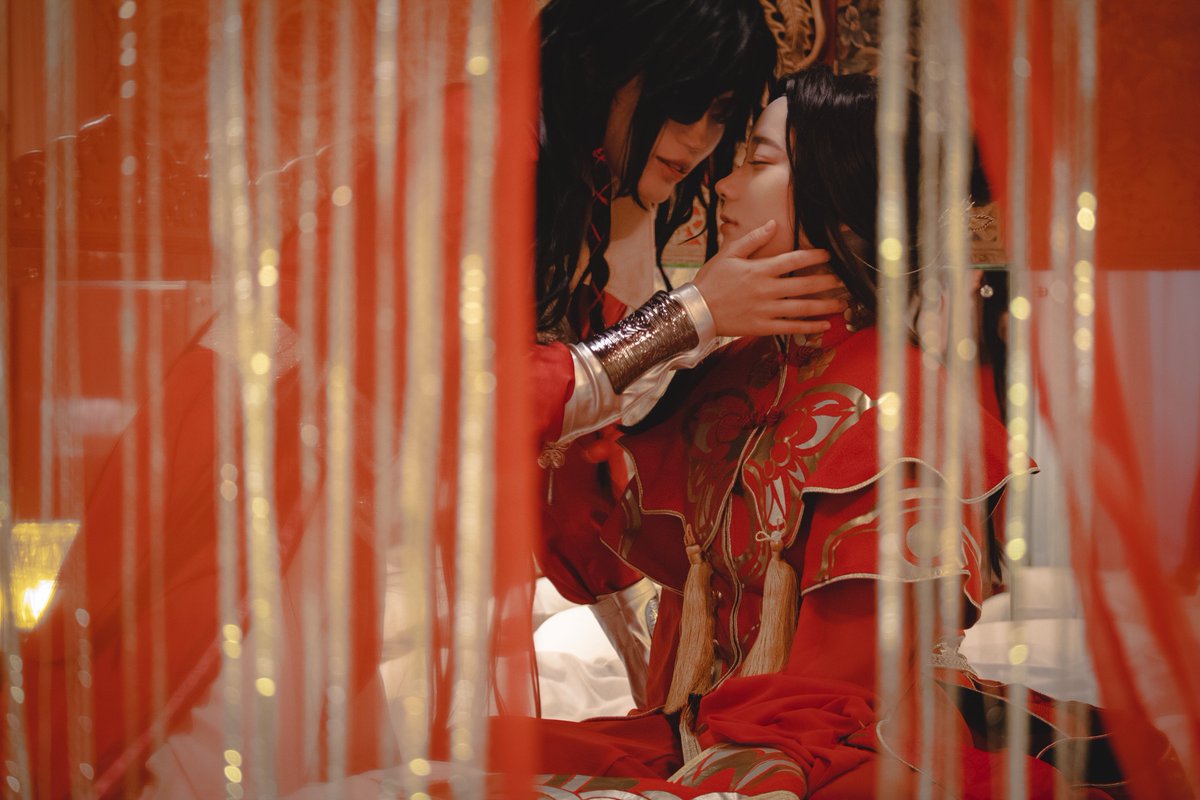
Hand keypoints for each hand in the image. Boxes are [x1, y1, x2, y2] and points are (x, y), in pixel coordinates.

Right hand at [692, 220, 848, 336]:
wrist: (695, 310)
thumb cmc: (710, 281)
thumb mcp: (729, 253)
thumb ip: (753, 239)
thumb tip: (772, 224)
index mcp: (760, 270)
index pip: (794, 259)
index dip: (814, 256)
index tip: (828, 255)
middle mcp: (766, 290)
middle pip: (804, 284)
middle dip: (827, 281)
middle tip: (843, 280)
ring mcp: (766, 310)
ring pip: (802, 307)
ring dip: (824, 305)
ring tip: (841, 302)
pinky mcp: (762, 327)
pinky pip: (791, 328)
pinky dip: (809, 326)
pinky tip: (824, 324)